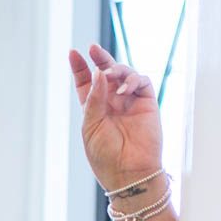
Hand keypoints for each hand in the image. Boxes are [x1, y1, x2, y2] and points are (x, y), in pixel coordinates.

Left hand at [68, 44, 162, 193]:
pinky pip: (142, 82)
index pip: (86, 82)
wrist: (128, 172)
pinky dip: (132, 80)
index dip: (79, 67)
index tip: (73, 53)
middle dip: (100, 58)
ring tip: (110, 76)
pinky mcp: (147, 103)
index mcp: (93, 108)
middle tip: (93, 48)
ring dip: (117, 69)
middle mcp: (112, 102)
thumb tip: (99, 73)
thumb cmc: (105, 154)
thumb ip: (94, 99)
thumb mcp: (90, 126)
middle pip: (106, 72)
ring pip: (125, 73)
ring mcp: (130, 101)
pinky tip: (123, 90)